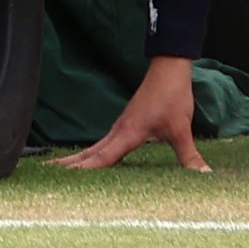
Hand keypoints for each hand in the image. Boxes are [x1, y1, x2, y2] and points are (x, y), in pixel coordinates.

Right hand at [64, 55, 211, 173]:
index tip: (63, 178)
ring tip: (59, 168)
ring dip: (77, 158)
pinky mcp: (125, 125)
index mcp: (128, 133)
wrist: (168, 69)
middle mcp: (118, 131)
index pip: (102, 157)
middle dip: (68, 164)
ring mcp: (120, 127)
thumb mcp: (181, 129)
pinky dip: (92, 153)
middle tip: (44, 174)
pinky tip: (91, 158)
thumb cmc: (171, 96)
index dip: (85, 170)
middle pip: (89, 152)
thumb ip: (189, 156)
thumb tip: (204, 176)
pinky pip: (103, 143)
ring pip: (94, 147)